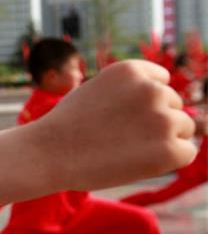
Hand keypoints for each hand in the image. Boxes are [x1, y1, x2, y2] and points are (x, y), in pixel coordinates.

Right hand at [35, 60, 195, 190]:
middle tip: (118, 139)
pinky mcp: (170, 149)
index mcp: (132, 70)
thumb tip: (162, 100)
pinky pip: (187, 152)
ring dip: (162, 140)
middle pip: (175, 106)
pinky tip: (140, 163)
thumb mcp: (95, 91)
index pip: (161, 80)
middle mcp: (152, 89)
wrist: (47, 154)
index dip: (144, 103)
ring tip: (126, 150)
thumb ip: (127, 90)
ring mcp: (163, 119)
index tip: (123, 118)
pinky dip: (168, 160)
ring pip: (183, 129)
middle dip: (153, 122)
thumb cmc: (66, 127)